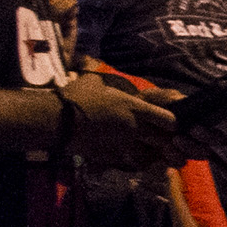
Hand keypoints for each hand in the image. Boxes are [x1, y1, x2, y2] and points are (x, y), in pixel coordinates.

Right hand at [55, 69, 182, 165]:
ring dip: (154, 155)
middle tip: (167, 141)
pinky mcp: (110, 156)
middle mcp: (134, 127)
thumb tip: (96, 63)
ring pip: (151, 156)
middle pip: (165, 141)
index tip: (168, 122)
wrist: (54, 120)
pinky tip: (132, 158)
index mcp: (134, 108)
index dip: (172, 122)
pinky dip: (135, 163)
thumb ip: (105, 78)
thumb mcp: (93, 82)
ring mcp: (124, 144)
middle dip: (169, 142)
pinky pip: (130, 163)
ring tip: (153, 152)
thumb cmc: (74, 97)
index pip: (169, 120)